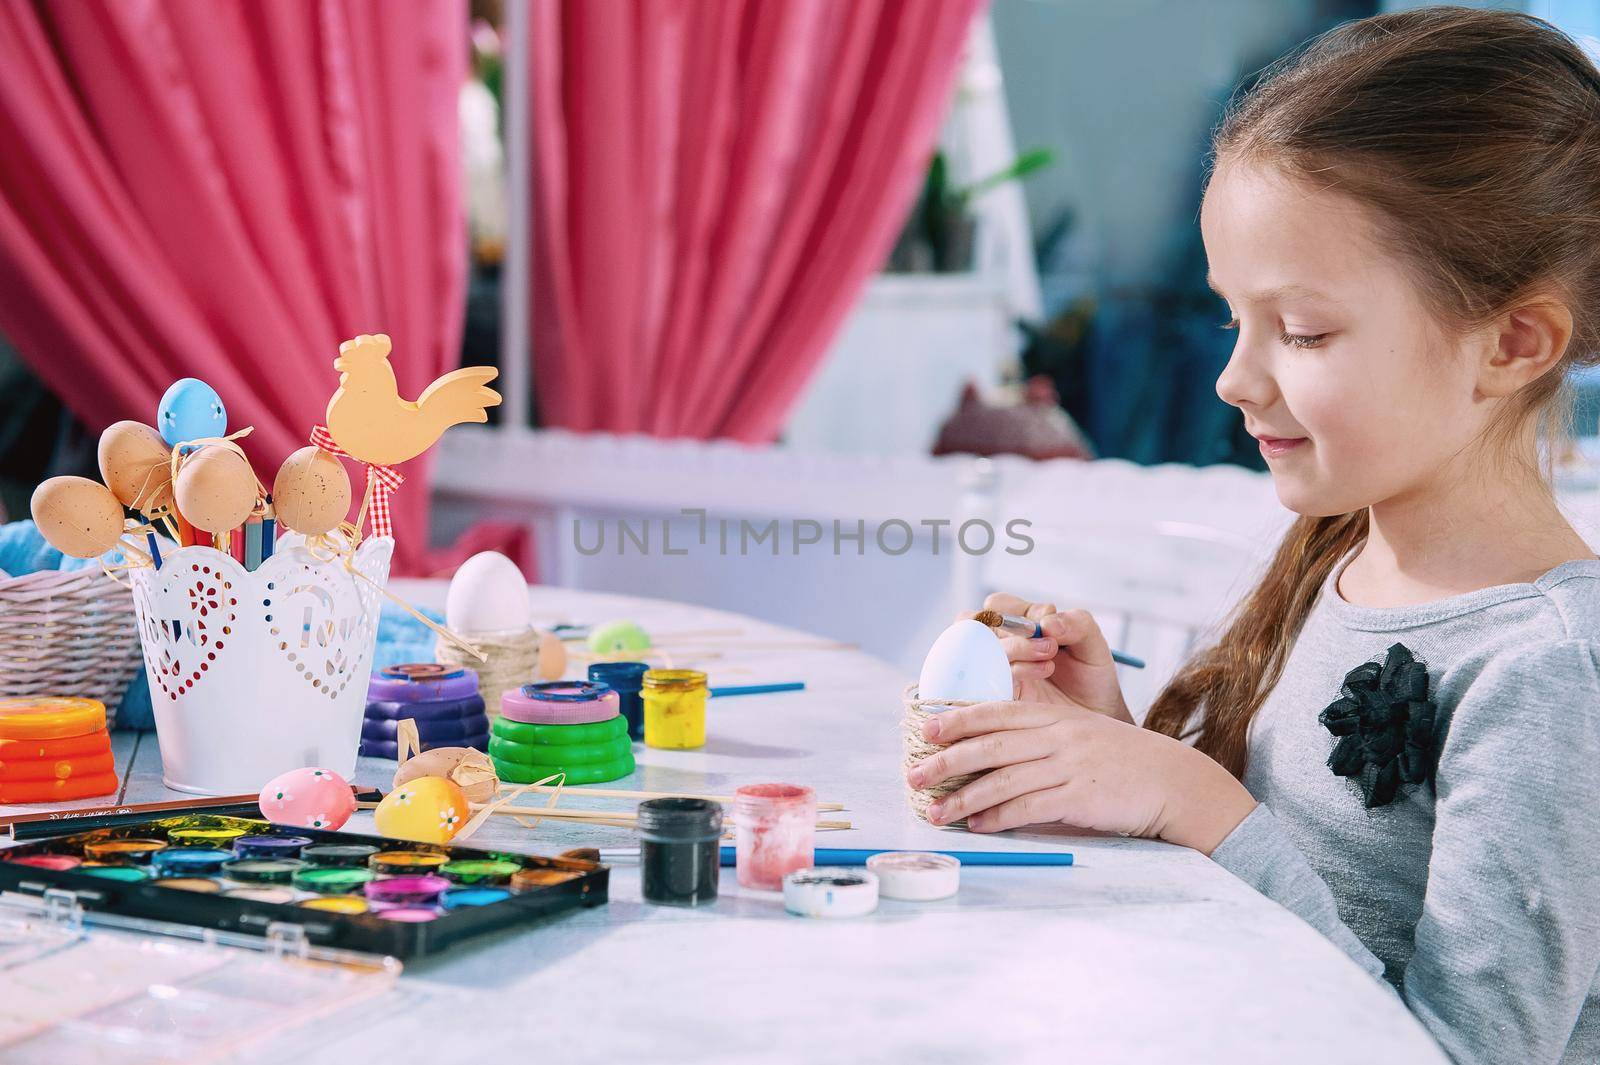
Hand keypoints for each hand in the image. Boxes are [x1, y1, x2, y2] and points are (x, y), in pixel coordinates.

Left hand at [906, 698, 1255, 853]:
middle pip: (989, 745)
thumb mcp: (1079, 732)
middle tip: (913, 775)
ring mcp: (1068, 765)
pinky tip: (978, 825)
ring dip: (963, 799)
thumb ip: (1040, 735)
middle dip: (945, 761)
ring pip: (1002, 779)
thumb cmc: (1119, 760)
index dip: (957, 718)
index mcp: (1054, 716)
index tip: (925, 728)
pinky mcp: (1079, 797)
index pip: (996, 711)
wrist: (1170, 780)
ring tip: (935, 812)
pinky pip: (1029, 806)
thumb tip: (991, 750)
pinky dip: (998, 817)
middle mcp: (1057, 736)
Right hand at [965, 593, 1131, 723]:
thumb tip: (1047, 622)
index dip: (1018, 610)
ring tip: (1048, 662)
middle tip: (1048, 644)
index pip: (997, 606)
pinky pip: (982, 683)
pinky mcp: (994, 699)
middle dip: (1012, 632)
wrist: (1095, 717)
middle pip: (973, 626)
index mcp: (1017, 627)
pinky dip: (1008, 674)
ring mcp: (992, 673)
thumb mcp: (1093, 644)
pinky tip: (1037, 677)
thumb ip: (1076, 623)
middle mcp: (999, 647)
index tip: (1048, 623)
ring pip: (978, 652)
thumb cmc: (1090, 678)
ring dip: (1013, 651)